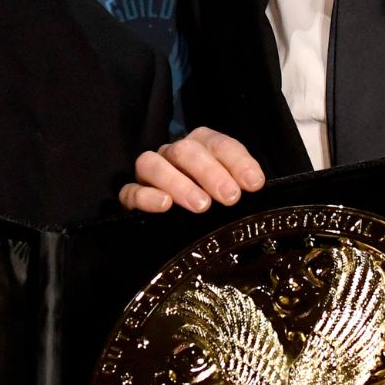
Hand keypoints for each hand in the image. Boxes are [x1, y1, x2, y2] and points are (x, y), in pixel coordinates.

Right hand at [119, 127, 265, 213]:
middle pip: (185, 150)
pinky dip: (147, 196)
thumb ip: (241, 185)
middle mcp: (173, 155)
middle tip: (230, 197)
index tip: (253, 183)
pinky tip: (165, 206)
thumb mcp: (230, 194)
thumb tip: (255, 184)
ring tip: (201, 205)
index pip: (217, 143)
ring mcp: (149, 175)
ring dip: (178, 183)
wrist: (180, 241)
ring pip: (152, 164)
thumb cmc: (212, 208)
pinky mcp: (129, 198)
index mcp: (200, 147)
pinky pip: (130, 191)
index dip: (237, 160)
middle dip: (210, 172)